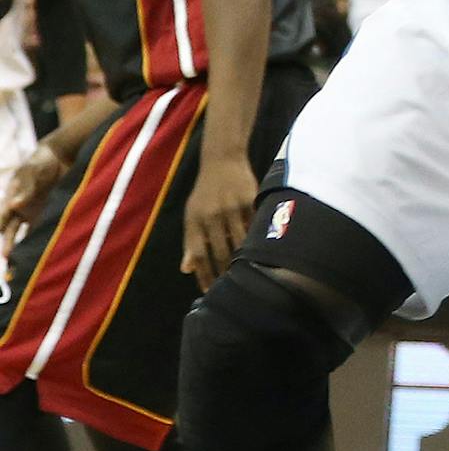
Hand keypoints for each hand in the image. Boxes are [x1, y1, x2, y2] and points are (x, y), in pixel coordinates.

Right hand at [0, 146, 65, 257]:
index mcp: (11, 198)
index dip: (0, 226)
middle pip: (9, 229)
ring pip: (24, 232)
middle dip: (7, 243)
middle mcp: (19, 208)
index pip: (2, 216)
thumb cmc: (41, 163)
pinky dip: (41, 238)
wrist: (60, 157)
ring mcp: (33, 212)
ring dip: (22, 245)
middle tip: (7, 257)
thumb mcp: (33, 172)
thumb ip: (26, 189)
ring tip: (21, 262)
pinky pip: (42, 228)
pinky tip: (43, 252)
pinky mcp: (47, 213)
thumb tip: (15, 205)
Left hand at [181, 151, 257, 291]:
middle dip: (222, 273)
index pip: (198, 254)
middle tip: (227, 290)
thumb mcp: (192, 213)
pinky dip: (255, 241)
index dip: (202, 274)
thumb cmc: (207, 191)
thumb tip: (187, 269)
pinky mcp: (250, 201)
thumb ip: (190, 241)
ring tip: (244, 276)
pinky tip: (258, 253)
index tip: (208, 291)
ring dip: (241, 261)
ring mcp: (232, 208)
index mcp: (194, 219)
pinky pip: (254, 226)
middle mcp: (211, 215)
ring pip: (238, 242)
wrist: (223, 159)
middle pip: (218, 252)